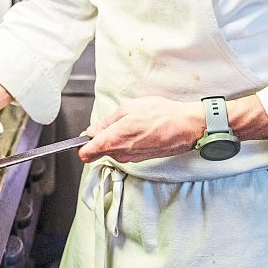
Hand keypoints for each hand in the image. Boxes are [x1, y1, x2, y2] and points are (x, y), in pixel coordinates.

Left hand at [78, 96, 203, 162]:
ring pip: (113, 151)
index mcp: (112, 140)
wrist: (185, 127)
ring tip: (131, 124)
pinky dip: (129, 142)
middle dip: (102, 138)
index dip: (81, 144)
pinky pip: (126, 151)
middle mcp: (120, 154)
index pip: (85, 154)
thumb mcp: (128, 108)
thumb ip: (106, 122)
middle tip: (114, 123)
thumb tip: (92, 131)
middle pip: (99, 151)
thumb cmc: (160, 115)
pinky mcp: (141, 159)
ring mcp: (131, 158)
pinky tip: (140, 130)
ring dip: (117, 139)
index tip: (83, 137)